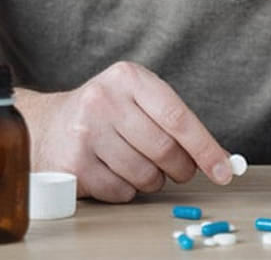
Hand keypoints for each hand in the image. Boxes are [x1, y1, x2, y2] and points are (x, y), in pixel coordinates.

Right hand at [23, 61, 232, 202]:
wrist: (46, 125)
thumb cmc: (105, 114)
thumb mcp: (137, 100)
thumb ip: (176, 122)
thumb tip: (222, 160)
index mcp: (128, 78)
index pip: (178, 118)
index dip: (205, 149)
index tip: (224, 171)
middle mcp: (103, 101)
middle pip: (164, 149)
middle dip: (181, 168)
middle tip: (180, 170)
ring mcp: (85, 133)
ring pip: (145, 174)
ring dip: (153, 180)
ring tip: (139, 165)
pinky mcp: (73, 165)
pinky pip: (122, 191)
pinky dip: (127, 190)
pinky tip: (114, 173)